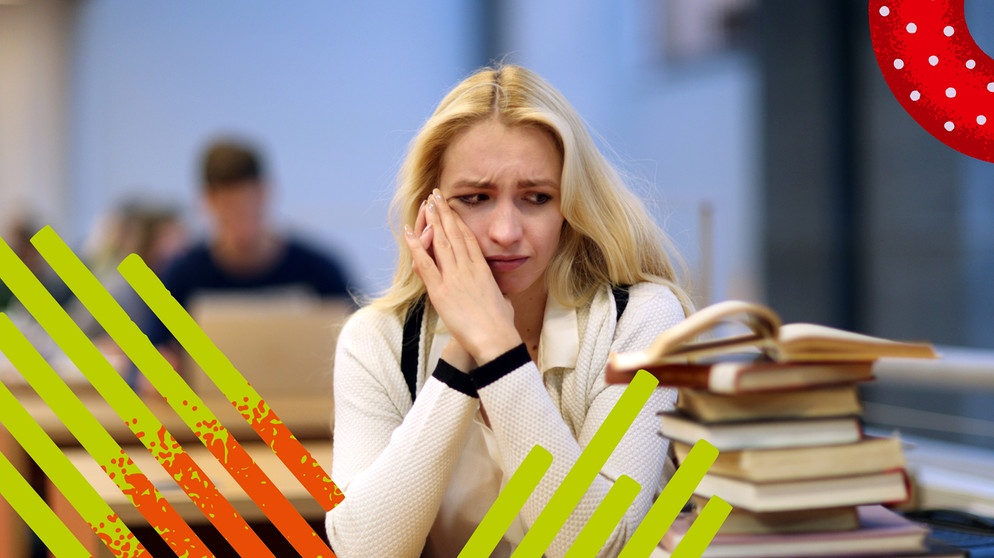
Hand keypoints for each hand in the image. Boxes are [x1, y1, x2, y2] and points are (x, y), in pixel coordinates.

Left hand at [405, 189, 520, 364]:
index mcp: (483, 269)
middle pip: (454, 233)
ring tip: (427, 203)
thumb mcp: (503, 301)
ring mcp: (454, 277)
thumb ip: (498, 293)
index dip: (458, 221)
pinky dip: (416, 246)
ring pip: (441, 242)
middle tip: (437, 195)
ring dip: (433, 220)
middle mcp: (468, 268)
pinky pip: (425, 263)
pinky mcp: (441, 290)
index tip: (452, 208)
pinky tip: (409, 232)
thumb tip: (502, 295)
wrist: (496, 338)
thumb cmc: (502, 324)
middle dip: (445, 213)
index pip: (468, 238)